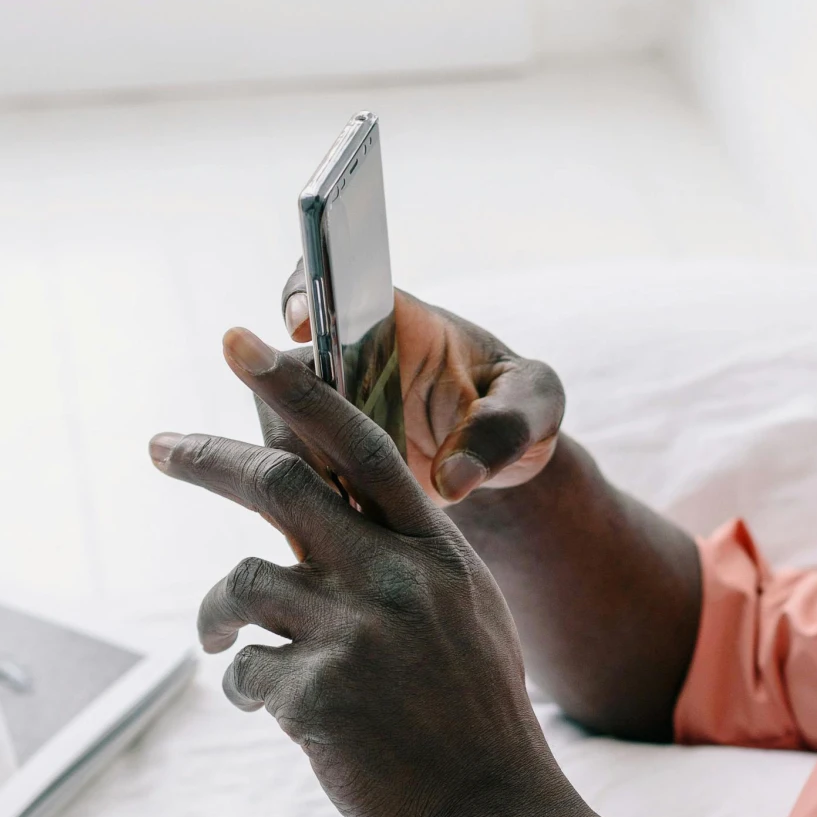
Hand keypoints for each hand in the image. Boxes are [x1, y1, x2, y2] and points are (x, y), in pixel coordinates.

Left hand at [149, 332, 566, 816]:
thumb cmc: (476, 721)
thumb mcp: (466, 616)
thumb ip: (407, 562)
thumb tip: (326, 519)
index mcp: (434, 551)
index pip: (356, 445)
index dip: (294, 389)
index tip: (242, 343)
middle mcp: (395, 578)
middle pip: (276, 487)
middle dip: (205, 458)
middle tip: (159, 445)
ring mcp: (356, 636)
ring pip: (241, 583)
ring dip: (216, 613)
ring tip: (220, 640)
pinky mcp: (317, 697)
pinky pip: (246, 673)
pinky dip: (247, 688)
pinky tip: (279, 713)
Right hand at [278, 264, 563, 503]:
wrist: (501, 463)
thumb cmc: (518, 412)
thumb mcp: (535, 409)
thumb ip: (501, 430)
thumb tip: (452, 476)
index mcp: (396, 322)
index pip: (332, 289)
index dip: (304, 297)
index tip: (303, 326)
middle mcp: (349, 362)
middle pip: (285, 369)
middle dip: (289, 410)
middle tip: (330, 457)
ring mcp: (332, 413)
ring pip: (281, 431)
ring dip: (300, 467)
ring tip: (352, 506)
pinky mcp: (328, 462)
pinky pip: (296, 479)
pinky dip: (308, 504)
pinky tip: (346, 527)